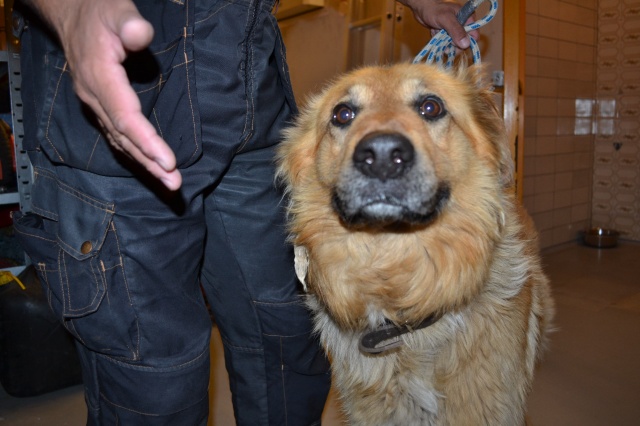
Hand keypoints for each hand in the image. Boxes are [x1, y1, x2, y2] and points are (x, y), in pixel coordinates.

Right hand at [27, 0, 181, 189]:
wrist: (73, 15)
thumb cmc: (99, 12)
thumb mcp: (115, 9)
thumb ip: (128, 23)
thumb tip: (140, 36)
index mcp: (99, 77)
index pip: (125, 117)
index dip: (146, 141)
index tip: (168, 161)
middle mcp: (94, 97)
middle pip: (124, 138)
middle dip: (150, 164)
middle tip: (175, 185)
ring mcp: (95, 105)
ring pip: (120, 142)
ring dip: (145, 165)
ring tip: (169, 185)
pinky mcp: (100, 108)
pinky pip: (118, 137)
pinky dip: (135, 155)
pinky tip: (151, 168)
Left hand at [398, 0, 478, 48]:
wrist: (421, 8)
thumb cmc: (434, 10)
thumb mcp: (446, 20)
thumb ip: (456, 31)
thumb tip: (466, 44)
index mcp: (468, 18)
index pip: (474, 35)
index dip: (467, 42)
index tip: (456, 45)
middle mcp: (463, 25)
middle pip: (464, 42)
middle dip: (454, 45)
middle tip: (445, 43)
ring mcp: (454, 30)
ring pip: (455, 44)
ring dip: (446, 44)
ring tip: (438, 39)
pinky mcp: (447, 33)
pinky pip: (447, 43)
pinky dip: (441, 42)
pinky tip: (435, 35)